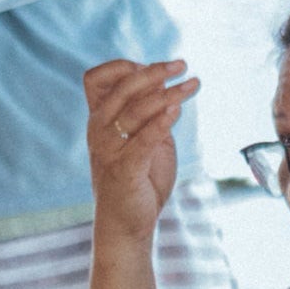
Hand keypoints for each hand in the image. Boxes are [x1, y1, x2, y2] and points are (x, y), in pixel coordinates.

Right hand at [82, 58, 195, 239]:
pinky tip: (178, 110)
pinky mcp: (125, 169)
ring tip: (192, 85)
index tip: (155, 67)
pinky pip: (143, 139)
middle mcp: (98, 131)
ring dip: (169, 94)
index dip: (124, 66)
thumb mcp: (146, 138)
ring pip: (137, 110)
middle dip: (153, 71)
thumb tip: (167, 84)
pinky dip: (161, 122)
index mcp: (99, 120)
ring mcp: (109, 150)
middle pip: (122, 88)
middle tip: (181, 65)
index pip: (96, 79)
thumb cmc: (139, 179)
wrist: (128, 223)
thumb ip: (152, 113)